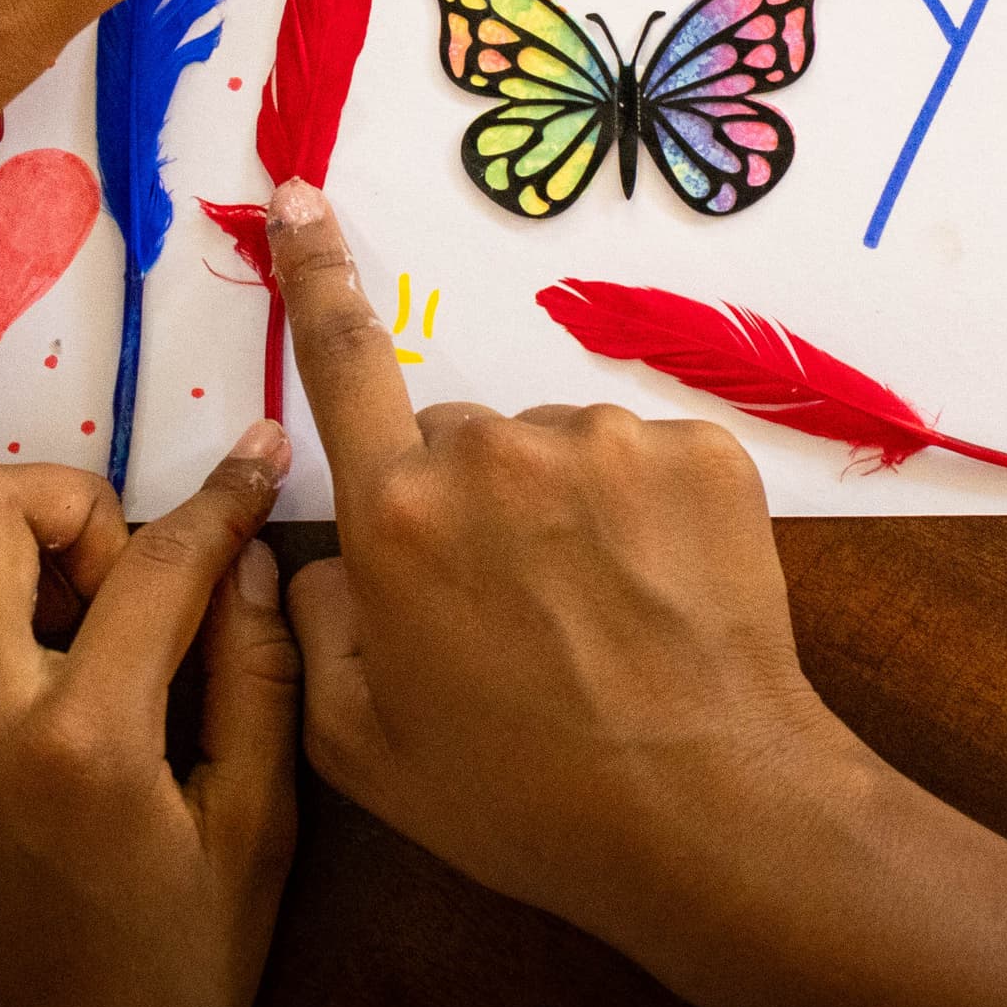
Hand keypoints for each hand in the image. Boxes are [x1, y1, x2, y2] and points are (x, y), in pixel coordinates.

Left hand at [0, 439, 300, 1006]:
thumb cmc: (162, 985)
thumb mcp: (255, 843)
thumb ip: (260, 684)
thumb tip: (247, 561)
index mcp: (79, 748)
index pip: (153, 564)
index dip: (222, 497)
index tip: (255, 461)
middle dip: (71, 500)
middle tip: (123, 572)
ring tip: (50, 604)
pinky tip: (0, 649)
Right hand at [266, 184, 876, 961]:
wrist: (709, 810)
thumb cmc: (524, 796)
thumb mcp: (363, 744)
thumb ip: (313, 629)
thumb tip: (325, 561)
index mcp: (396, 515)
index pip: (340, 362)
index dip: (314, 272)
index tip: (297, 196)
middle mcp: (495, 451)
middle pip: (458, 441)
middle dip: (468, 505)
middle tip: (513, 615)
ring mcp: (606, 440)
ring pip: (558, 452)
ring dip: (564, 513)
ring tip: (600, 621)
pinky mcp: (700, 449)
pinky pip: (647, 461)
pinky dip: (648, 517)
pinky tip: (660, 598)